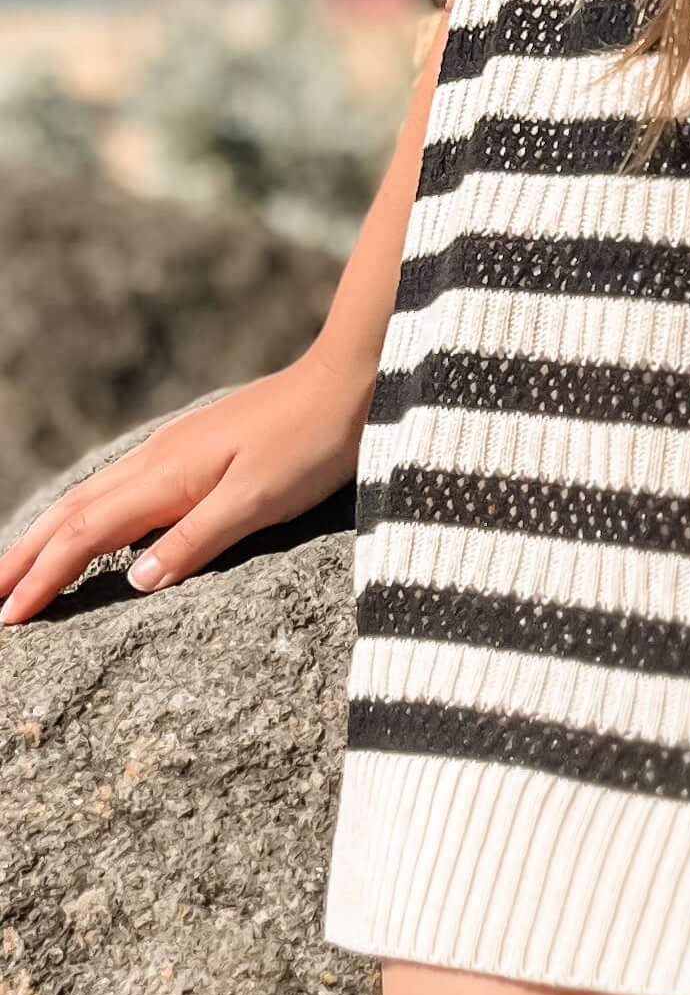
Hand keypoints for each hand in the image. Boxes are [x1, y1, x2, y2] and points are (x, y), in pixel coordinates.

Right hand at [0, 347, 373, 626]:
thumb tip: (132, 582)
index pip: (86, 534)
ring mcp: (178, 449)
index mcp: (167, 475)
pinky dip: (91, 512)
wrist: (351, 377)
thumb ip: (197, 540)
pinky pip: (125, 486)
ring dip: (52, 533)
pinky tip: (95, 525)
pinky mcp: (198, 447)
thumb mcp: (259, 499)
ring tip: (20, 567)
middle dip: (27, 556)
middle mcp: (160, 458)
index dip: (44, 576)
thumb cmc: (313, 441)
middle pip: (75, 511)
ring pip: (95, 495)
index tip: (9, 617)